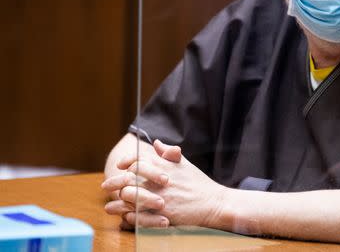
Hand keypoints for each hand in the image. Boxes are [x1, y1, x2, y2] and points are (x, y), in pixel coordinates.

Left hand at [102, 140, 225, 228]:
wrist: (213, 203)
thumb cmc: (199, 183)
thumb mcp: (185, 164)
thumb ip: (169, 153)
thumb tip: (155, 143)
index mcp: (165, 167)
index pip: (138, 160)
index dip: (126, 161)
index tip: (120, 166)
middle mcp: (160, 182)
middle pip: (129, 180)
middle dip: (114, 183)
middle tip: (105, 186)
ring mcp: (160, 199)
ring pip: (130, 199)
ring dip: (117, 203)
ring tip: (109, 206)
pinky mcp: (162, 215)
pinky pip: (139, 216)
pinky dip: (129, 217)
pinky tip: (124, 217)